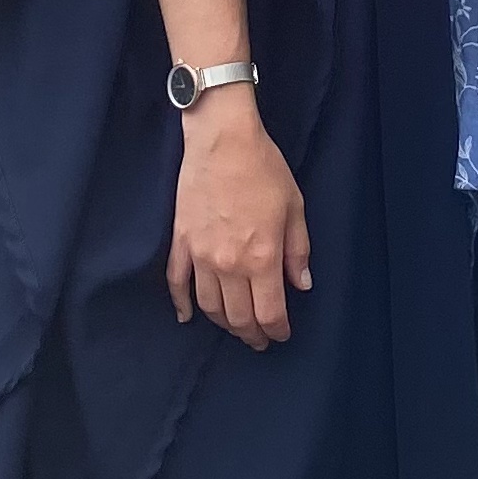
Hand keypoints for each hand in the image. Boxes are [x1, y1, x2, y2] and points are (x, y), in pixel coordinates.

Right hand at [167, 98, 310, 348]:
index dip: (277, 330)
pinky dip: (181, 304)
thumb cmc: (264, 168)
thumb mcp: (294, 207)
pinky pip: (177, 283)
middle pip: (238, 316)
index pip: (269, 312)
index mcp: (262, 257)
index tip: (282, 334)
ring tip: (235, 327)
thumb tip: (300, 285)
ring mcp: (200, 255)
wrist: (222, 139)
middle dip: (252, 333)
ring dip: (224, 324)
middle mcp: (229, 265)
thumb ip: (298, 250)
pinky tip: (187, 316)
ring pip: (210, 306)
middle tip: (260, 339)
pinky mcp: (181, 242)